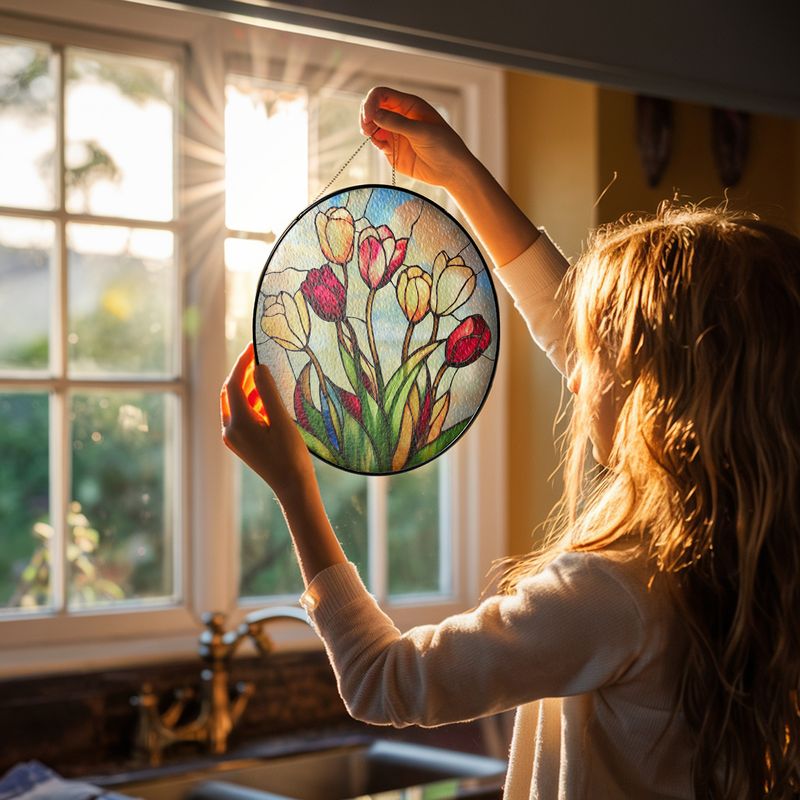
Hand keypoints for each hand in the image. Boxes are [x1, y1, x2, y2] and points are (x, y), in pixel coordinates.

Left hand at [221, 343, 315, 500]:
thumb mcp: (281, 420)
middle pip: (230, 392)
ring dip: (248, 388)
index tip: (254, 347)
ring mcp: (234, 438)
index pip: (234, 384)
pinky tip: (267, 398)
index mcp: (237, 423)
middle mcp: (230, 430)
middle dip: (243, 373)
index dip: (243, 363)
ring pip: (235, 404)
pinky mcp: (241, 444)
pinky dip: (251, 402)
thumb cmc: (291, 455)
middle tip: (259, 357)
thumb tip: (258, 367)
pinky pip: (240, 415)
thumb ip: (268, 392)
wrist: (293, 487)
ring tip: (266, 375)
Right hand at [360, 86, 477, 188]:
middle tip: (367, 127)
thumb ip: (397, 123)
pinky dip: (375, 142)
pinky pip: (378, 142)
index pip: (382, 95)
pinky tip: (381, 145)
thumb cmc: (444, 146)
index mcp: (409, 105)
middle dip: (367, 115)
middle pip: (374, 108)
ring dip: (368, 128)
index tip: (368, 116)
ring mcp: (396, 133)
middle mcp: (400, 117)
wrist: (451, 171)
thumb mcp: (422, 132)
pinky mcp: (393, 150)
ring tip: (371, 135)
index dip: (372, 102)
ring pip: (373, 125)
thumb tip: (374, 114)